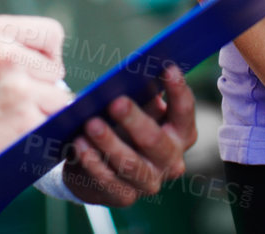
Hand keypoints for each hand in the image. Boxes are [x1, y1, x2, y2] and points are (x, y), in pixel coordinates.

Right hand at [0, 14, 70, 182]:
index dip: (47, 55)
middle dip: (42, 87)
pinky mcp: (24, 120)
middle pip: (56, 70)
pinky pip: (51, 124)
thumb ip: (9, 48)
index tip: (35, 69)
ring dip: (41, 111)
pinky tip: (11, 134)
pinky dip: (37, 132)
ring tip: (11, 118)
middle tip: (15, 100)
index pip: (52, 34)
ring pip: (58, 99)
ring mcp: (18, 88)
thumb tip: (52, 64)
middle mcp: (7, 54)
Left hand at [62, 65, 196, 206]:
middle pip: (156, 140)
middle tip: (116, 102)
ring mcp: (149, 181)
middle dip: (135, 120)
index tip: (167, 68)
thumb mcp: (136, 106)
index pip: (184, 110)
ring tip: (90, 124)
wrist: (100, 163)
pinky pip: (109, 181)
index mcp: (181, 132)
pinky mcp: (125, 197)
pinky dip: (93, 162)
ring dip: (109, 143)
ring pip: (131, 164)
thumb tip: (131, 74)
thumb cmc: (122, 125)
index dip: (178, 89)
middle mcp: (171, 160)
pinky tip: (79, 145)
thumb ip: (140, 92)